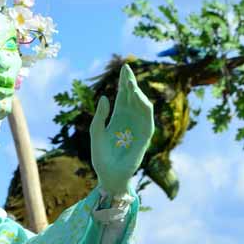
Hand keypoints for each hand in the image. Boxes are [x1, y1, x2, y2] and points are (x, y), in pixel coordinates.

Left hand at [90, 63, 153, 197]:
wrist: (109, 176)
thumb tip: (106, 97)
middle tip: (127, 68)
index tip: (124, 67)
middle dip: (130, 82)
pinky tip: (137, 97)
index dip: (124, 82)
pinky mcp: (145, 136)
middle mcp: (129, 119)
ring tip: (130, 83)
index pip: (123, 95)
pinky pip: (147, 118)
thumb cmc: (101, 157)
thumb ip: (100, 117)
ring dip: (137, 93)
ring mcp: (138, 126)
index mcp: (117, 117)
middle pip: (132, 96)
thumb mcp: (96, 134)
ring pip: (141, 104)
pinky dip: (143, 106)